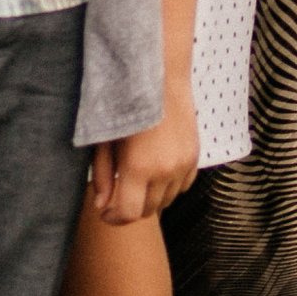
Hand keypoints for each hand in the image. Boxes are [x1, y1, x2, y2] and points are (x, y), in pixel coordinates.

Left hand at [92, 90, 198, 225]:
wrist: (162, 77)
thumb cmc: (125, 103)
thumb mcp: (105, 139)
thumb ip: (102, 175)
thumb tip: (101, 205)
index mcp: (138, 168)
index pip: (129, 214)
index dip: (114, 219)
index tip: (106, 212)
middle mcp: (164, 170)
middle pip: (148, 211)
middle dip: (130, 208)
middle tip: (117, 194)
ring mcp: (183, 165)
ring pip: (166, 201)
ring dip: (150, 198)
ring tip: (136, 179)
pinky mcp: (194, 158)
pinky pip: (182, 187)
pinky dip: (168, 186)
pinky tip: (156, 170)